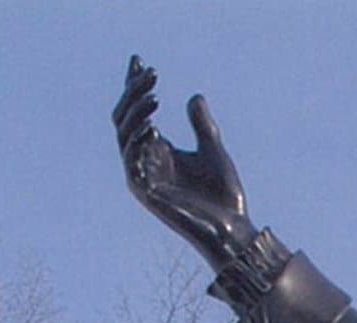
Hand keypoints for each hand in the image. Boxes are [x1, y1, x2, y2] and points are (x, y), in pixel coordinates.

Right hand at [113, 55, 256, 268]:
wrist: (232, 227)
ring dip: (136, 112)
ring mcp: (141, 175)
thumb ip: (202, 125)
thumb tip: (194, 96)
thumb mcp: (214, 151)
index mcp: (157, 151)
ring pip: (125, 135)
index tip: (139, 62)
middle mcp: (143, 161)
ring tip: (153, 94)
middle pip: (125, 118)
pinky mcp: (144, 191)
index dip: (136, 87)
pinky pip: (131, 160)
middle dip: (134, 93)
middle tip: (150, 72)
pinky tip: (152, 124)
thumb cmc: (224, 196)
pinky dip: (138, 140)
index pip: (138, 112)